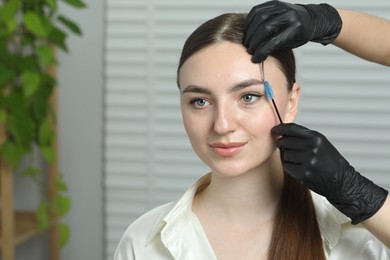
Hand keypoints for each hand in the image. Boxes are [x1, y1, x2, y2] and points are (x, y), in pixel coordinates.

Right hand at [244, 1, 341, 62]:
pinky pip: (256, 11)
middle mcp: (289, 15)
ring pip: (259, 19)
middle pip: (265, 29)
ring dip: (250, 32)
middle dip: (254, 42)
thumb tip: (256, 54)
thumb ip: (275, 47)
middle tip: (250, 50)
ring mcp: (281, 6)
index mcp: (296, 28)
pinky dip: (249, 22)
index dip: (262, 52)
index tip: (255, 58)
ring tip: (247, 42)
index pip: (274, 42)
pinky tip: (248, 31)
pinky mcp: (273, 3)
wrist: (308, 19)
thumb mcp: (291, 44)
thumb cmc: (299, 34)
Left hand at [272, 123, 387, 223]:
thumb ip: (304, 137)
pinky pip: (287, 167)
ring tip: (302, 162)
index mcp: (316, 138)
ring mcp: (308, 161)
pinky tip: (301, 169)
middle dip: (284, 146)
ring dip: (290, 159)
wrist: (341, 181)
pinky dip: (291, 169)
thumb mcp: (321, 143)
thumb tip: (284, 133)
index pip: (292, 129)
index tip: (275, 130)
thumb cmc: (330, 162)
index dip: (281, 128)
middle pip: (285, 142)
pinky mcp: (304, 173)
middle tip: (291, 151)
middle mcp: (312, 147)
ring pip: (285, 155)